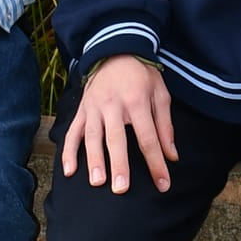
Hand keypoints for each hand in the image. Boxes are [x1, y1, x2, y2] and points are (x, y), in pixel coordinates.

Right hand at [60, 53, 175, 192]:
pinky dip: (68, 152)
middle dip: (119, 164)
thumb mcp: (160, 94)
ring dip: (93, 160)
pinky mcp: (81, 110)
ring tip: (97, 182)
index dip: (156, 162)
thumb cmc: (141, 76)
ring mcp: (94, 108)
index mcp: (137, 101)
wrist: (115, 51)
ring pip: (92, 137)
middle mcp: (113, 105)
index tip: (163, 184)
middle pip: (116, 139)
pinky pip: (73, 132)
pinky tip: (69, 171)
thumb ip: (165, 126)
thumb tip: (171, 156)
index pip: (147, 138)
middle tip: (121, 189)